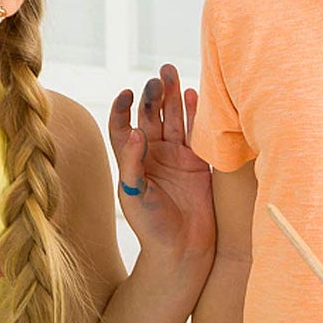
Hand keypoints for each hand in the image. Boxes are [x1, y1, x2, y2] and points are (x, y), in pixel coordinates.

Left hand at [107, 65, 214, 265]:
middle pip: (152, 116)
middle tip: (160, 75)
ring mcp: (177, 157)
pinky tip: (195, 95)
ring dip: (174, 96)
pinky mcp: (199, 162)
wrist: (182, 249)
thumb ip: (133, 162)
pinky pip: (197, 133)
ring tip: (173, 73)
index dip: (123, 108)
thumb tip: (134, 130)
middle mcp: (153, 155)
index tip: (127, 93)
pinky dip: (197, 114)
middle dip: (155, 94)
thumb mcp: (134, 194)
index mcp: (132, 161)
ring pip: (174, 119)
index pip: (123, 126)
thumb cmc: (151, 226)